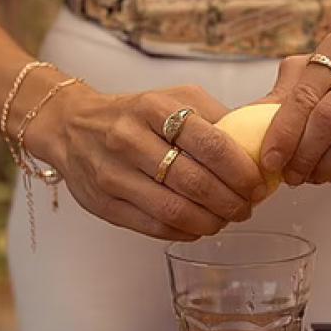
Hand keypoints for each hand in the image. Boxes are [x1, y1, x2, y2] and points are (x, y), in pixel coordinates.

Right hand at [28, 84, 265, 240]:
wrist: (72, 127)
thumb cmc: (133, 114)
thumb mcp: (173, 99)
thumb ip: (214, 118)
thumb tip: (257, 148)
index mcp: (154, 108)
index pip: (212, 144)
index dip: (243, 171)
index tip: (258, 183)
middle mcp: (130, 139)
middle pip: (196, 183)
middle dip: (232, 201)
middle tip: (248, 206)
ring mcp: (113, 175)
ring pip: (176, 211)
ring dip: (212, 221)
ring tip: (226, 218)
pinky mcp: (105, 204)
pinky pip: (155, 227)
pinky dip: (186, 231)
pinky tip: (200, 225)